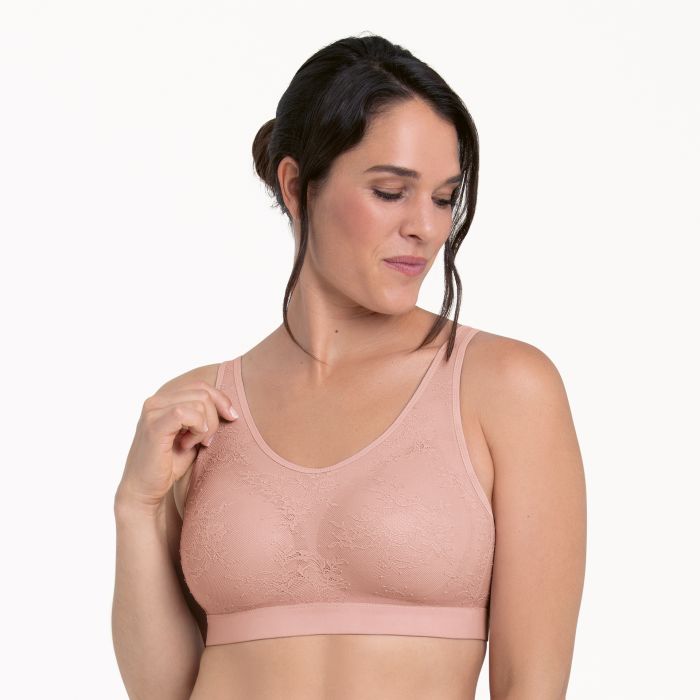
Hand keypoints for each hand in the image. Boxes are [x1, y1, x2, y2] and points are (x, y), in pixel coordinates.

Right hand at [115, 380, 237, 513]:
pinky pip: (185, 413)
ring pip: (199, 402)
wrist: (145, 490)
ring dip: (205, 426)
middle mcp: (156, 401)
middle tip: (206, 441)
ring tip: (194, 444)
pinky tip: (189, 444)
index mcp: (164, 399)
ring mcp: (152, 411)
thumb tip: (230, 407)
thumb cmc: (169, 464)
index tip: (232, 417)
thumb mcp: (193, 435)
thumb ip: (204, 417)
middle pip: (202, 392)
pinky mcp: (153, 426)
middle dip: (214, 417)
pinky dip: (196, 428)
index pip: (200, 386)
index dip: (221, 399)